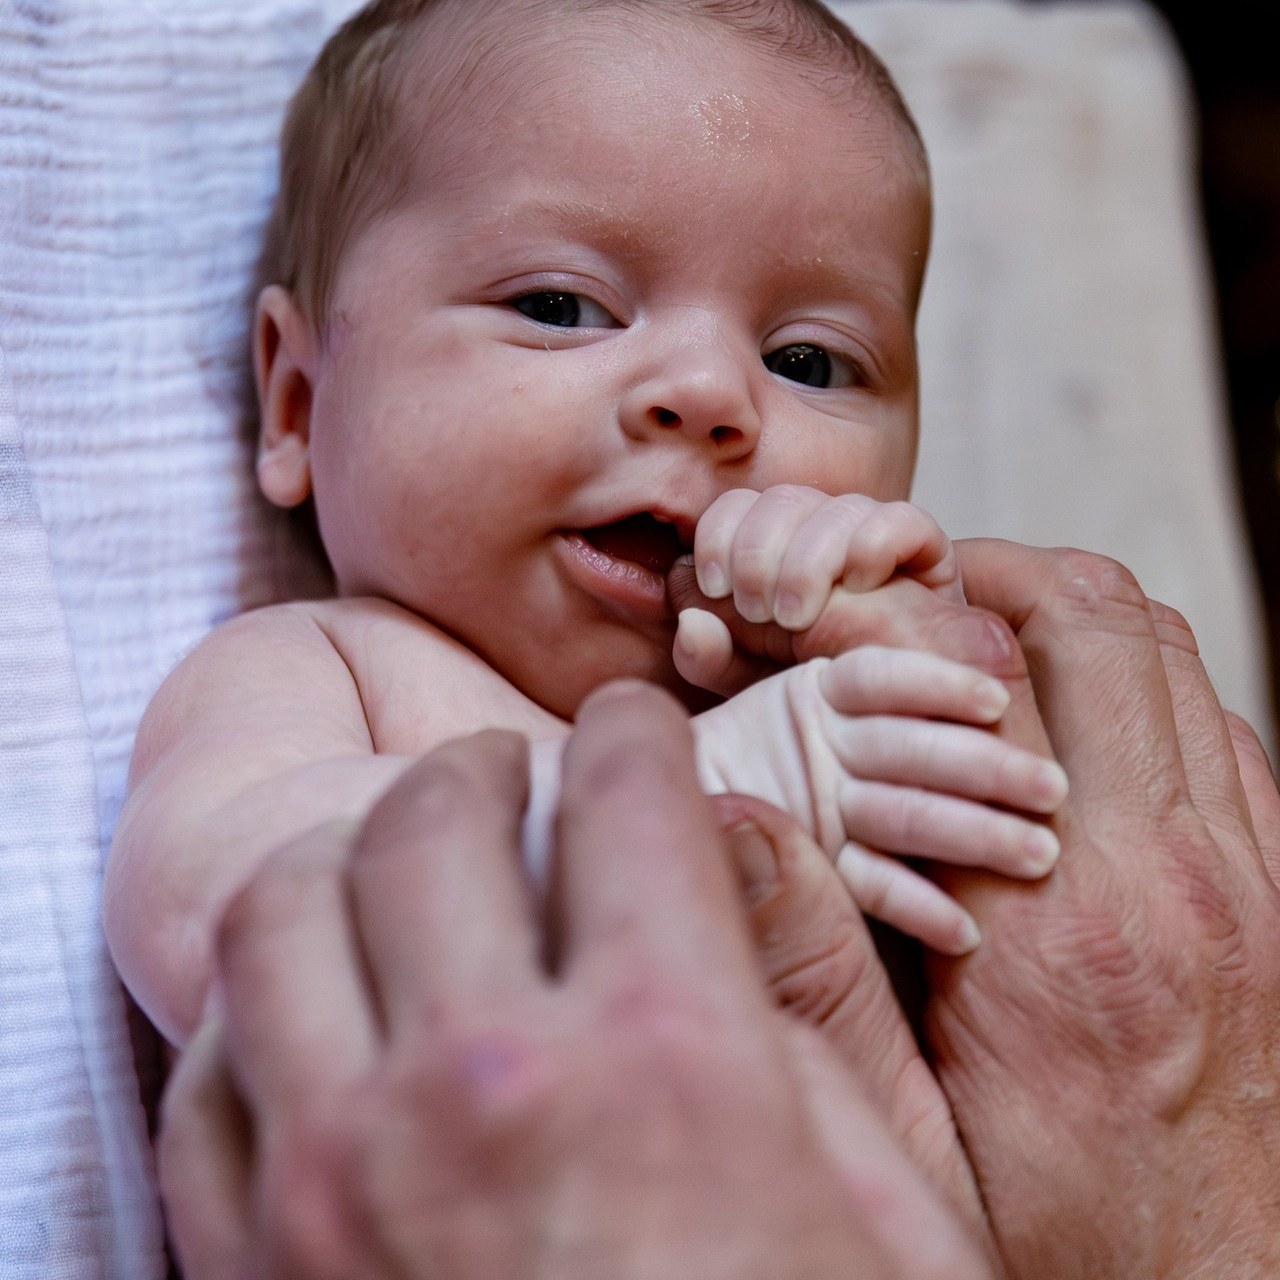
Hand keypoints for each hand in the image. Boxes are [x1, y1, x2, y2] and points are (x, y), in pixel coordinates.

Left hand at [157, 682, 991, 1279]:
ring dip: (347, 853)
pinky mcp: (261, 1271)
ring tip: (398, 854)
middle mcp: (488, 1088)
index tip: (631, 725)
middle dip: (480, 764)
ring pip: (284, 910)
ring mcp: (345, 1181)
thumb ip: (798, 1014)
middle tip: (509, 769)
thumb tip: (721, 858)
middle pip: (436, 819)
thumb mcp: (884, 1209)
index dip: (635, 733)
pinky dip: (263, 1005)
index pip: (628, 797)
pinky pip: (213, 1067)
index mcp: (667, 1057)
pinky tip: (324, 1011)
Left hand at [677, 488, 961, 692]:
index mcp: (775, 553)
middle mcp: (823, 537)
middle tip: (757, 611)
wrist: (903, 725)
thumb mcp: (750, 686)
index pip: (737, 507)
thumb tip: (688, 620)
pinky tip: (859, 587)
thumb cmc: (824, 701)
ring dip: (807, 558)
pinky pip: (903, 519)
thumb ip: (710, 658)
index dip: (718, 535)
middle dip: (757, 552)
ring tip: (796, 617)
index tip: (714, 587)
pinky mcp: (930, 555)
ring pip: (836, 507)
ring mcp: (877, 541)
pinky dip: (874, 545)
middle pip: (783, 499)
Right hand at [726, 539, 1279, 1277]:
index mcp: (1055, 931)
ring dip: (1073, 616)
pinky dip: (1144, 684)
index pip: (979, 689)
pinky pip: (1220, 723)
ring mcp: (1250, 875)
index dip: (894, 627)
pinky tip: (1071, 725)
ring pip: (1170, 653)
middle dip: (996, 574)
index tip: (841, 619)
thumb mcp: (902, 1139)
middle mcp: (1173, 876)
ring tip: (986, 635)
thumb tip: (736, 828)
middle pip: (1095, 623)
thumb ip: (815, 976)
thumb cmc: (1073, 1239)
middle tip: (920, 588)